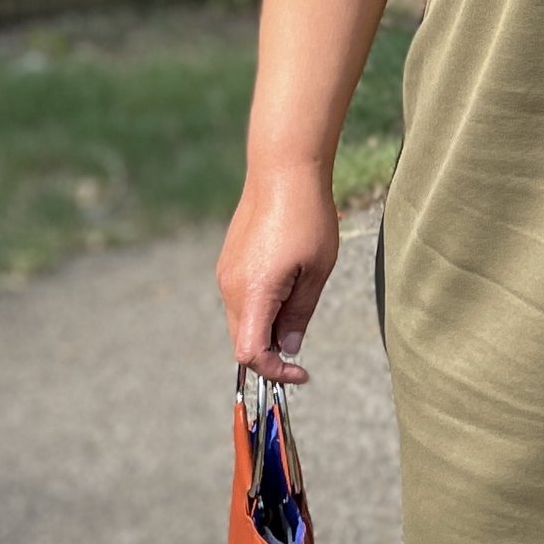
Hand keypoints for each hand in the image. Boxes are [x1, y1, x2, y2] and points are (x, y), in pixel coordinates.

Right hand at [216, 161, 340, 382]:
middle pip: (244, 340)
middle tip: (304, 333)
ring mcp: (225, 274)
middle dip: (273, 349)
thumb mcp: (317, 271)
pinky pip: (241, 299)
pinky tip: (287, 280)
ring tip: (301, 292)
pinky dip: (262, 306)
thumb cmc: (308, 217)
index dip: (275, 371)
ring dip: (268, 325)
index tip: (302, 373)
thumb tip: (290, 349)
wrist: (282, 171)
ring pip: (242, 320)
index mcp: (254, 292)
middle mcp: (231, 287)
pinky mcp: (227, 263)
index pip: (250, 353)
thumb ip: (301, 314)